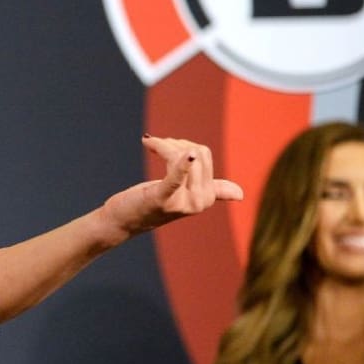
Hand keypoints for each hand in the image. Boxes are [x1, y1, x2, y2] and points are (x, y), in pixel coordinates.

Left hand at [101, 135, 243, 236]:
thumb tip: (240, 194)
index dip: (184, 146)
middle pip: (194, 152)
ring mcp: (184, 203)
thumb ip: (213, 192)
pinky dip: (182, 165)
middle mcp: (201, 201)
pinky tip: (188, 156)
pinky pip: (176, 178)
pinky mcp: (163, 199)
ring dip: (162, 145)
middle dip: (172, 144)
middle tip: (155, 145)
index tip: (165, 145)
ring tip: (150, 144)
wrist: (123, 220)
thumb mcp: (184, 195)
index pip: (204, 155)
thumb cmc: (152, 202)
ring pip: (182, 155)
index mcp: (207, 197)